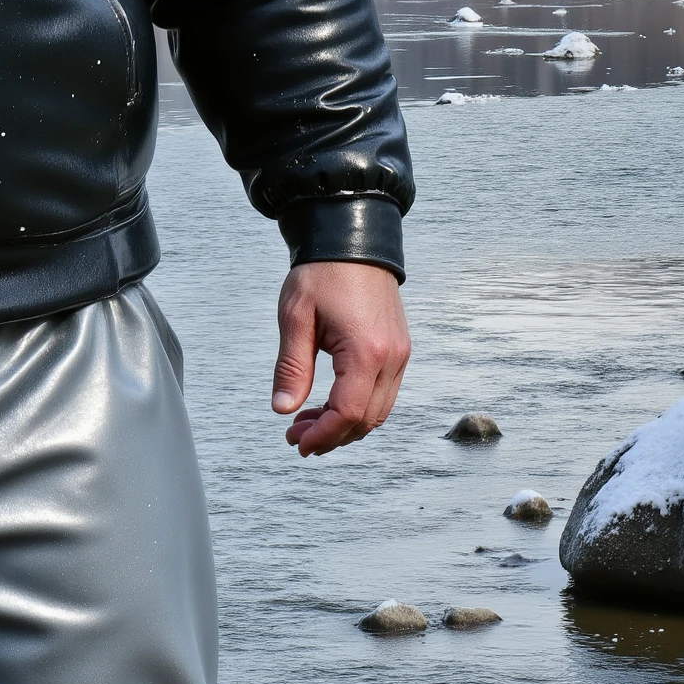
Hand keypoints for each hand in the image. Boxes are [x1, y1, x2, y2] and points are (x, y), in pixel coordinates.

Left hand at [272, 260, 408, 457]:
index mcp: (366, 352)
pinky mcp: (399, 349)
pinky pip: (383, 393)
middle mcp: (392, 358)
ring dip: (346, 425)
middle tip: (296, 436)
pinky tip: (330, 404)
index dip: (323, 435)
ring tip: (308, 422)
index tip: (297, 443)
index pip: (348, 413)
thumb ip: (291, 367)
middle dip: (332, 436)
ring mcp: (400, 354)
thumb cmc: (322, 273)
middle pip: (367, 420)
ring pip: (379, 411)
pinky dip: (359, 408)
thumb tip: (282, 409)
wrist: (353, 240)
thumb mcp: (295, 318)